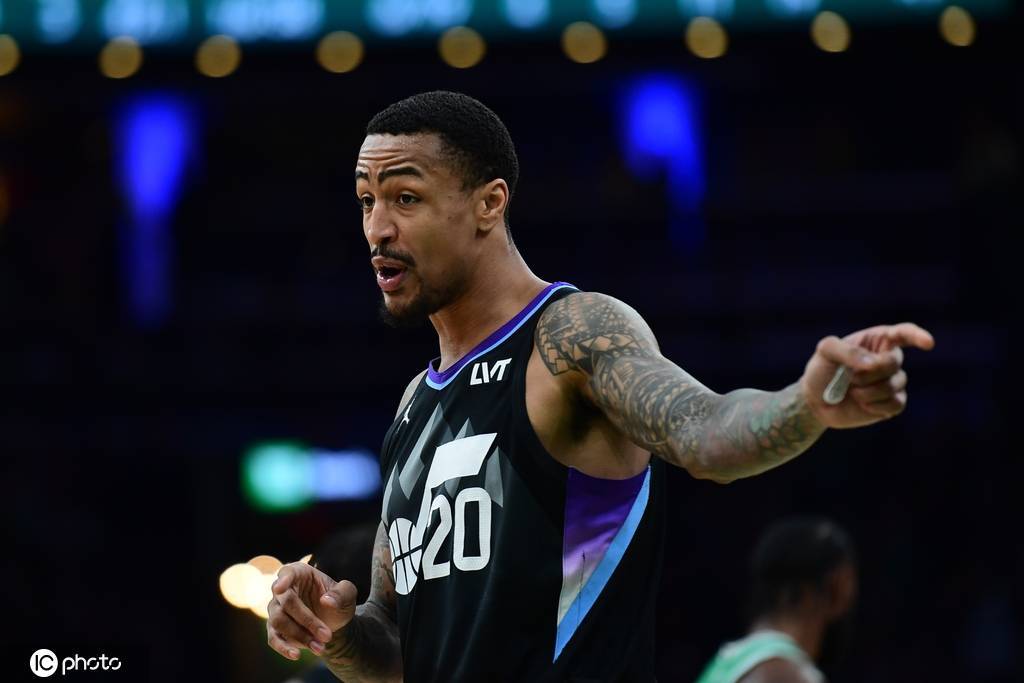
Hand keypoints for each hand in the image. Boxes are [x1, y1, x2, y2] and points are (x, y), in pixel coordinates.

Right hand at [266, 561, 358, 660]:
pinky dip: (283, 647)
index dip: (283, 580)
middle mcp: (283, 590)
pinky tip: (296, 655)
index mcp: (299, 573)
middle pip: (286, 602)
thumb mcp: (347, 594)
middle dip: (307, 620)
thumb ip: (342, 593)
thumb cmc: (338, 600)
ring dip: (300, 636)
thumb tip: (326, 601)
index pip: (287, 573)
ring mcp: (276, 609)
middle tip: (327, 635)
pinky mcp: (275, 628)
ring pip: (279, 621)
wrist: (333, 621)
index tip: (280, 588)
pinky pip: (273, 638)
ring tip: (320, 648)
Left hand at [800, 322, 934, 428]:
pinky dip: (875, 405)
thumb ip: (847, 351)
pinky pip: (896, 403)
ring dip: (867, 390)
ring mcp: (893, 381)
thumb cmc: (822, 370)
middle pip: (894, 362)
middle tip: (850, 377)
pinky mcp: (892, 403)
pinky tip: (862, 404)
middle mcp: (889, 358)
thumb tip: (873, 363)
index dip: (917, 336)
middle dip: (868, 372)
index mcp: (878, 340)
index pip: (904, 333)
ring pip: (895, 385)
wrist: (816, 401)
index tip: (928, 343)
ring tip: (852, 391)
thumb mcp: (826, 351)